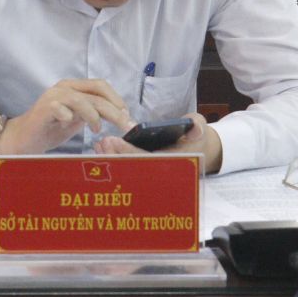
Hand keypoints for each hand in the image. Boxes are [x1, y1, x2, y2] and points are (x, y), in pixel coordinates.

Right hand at [0, 79, 131, 155]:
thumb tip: (119, 115)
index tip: (127, 115)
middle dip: (114, 111)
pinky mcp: (43, 109)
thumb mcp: (78, 119)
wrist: (24, 138)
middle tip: (125, 126)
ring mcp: (53, 97)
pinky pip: (61, 109)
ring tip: (97, 129)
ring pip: (82, 100)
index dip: (116, 99)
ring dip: (94, 116)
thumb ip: (94, 113)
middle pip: (95, 94)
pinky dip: (70, 117)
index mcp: (73, 87)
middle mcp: (63, 88)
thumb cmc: (51, 128)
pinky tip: (70, 125)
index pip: (100, 85)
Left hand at [94, 113, 223, 172]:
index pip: (147, 159)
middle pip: (133, 166)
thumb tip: (193, 127)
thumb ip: (196, 126)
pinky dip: (112, 158)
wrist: (195, 146)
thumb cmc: (194, 135)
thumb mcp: (198, 127)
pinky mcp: (143, 167)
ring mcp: (150, 170)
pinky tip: (100, 149)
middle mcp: (159, 170)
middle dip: (116, 156)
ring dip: (112, 158)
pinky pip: (125, 165)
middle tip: (103, 142)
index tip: (114, 141)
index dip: (129, 151)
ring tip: (99, 145)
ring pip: (127, 169)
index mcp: (172, 161)